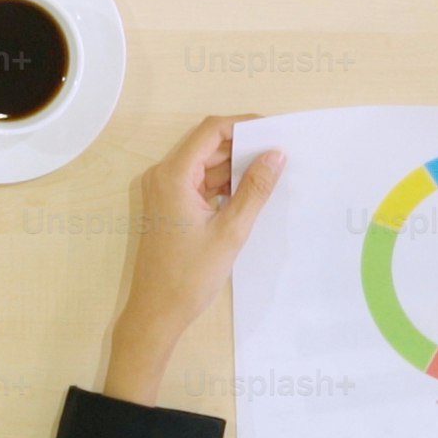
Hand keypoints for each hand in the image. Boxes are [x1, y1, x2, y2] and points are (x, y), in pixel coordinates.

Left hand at [101, 116, 283, 406]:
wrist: (157, 312)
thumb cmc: (190, 276)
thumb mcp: (231, 231)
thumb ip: (255, 189)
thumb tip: (276, 154)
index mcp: (172, 175)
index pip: (211, 131)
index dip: (244, 125)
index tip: (275, 131)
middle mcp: (163, 175)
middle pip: (207, 145)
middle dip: (243, 146)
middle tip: (279, 153)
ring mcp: (164, 191)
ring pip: (205, 164)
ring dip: (235, 167)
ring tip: (271, 173)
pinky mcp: (169, 206)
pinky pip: (200, 183)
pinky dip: (223, 185)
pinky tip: (250, 193)